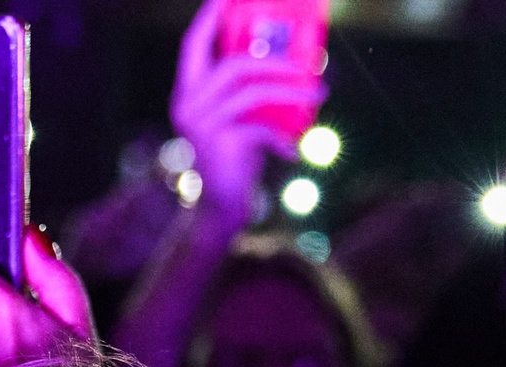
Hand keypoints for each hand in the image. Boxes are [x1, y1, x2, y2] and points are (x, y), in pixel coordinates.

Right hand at [170, 0, 322, 232]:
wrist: (221, 207)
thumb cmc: (234, 157)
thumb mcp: (237, 118)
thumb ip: (246, 89)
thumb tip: (291, 60)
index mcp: (187, 92)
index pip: (193, 44)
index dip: (209, 16)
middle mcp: (187, 105)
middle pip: (233, 66)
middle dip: (276, 60)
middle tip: (310, 63)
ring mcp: (201, 125)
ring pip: (253, 91)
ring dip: (291, 90)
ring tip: (319, 93)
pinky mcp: (220, 144)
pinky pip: (260, 127)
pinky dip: (283, 136)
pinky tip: (295, 151)